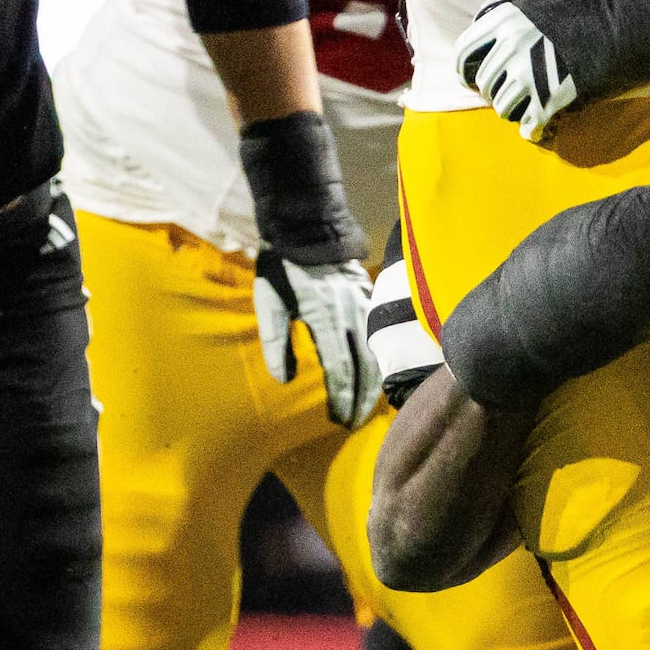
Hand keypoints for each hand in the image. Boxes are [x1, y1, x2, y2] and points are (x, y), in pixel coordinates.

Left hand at [257, 247, 382, 424]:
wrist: (306, 225)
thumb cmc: (281, 267)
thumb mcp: (269, 302)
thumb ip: (275, 341)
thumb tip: (285, 380)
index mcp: (324, 316)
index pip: (338, 368)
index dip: (340, 397)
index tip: (338, 420)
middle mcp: (350, 313)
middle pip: (364, 367)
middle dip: (360, 400)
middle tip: (353, 425)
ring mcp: (364, 304)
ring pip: (378, 353)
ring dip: (373, 385)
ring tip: (365, 408)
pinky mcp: (370, 297)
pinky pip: (381, 335)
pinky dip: (380, 360)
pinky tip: (376, 376)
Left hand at [447, 0, 649, 140]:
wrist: (633, 29)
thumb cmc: (593, 10)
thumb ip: (512, 6)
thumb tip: (485, 17)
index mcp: (506, 19)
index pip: (464, 53)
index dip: (466, 71)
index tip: (475, 81)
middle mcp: (511, 45)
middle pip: (485, 85)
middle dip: (498, 93)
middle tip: (518, 95)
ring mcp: (530, 74)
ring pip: (504, 109)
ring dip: (518, 112)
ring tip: (536, 107)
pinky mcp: (551, 99)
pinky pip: (529, 127)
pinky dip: (536, 131)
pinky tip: (547, 127)